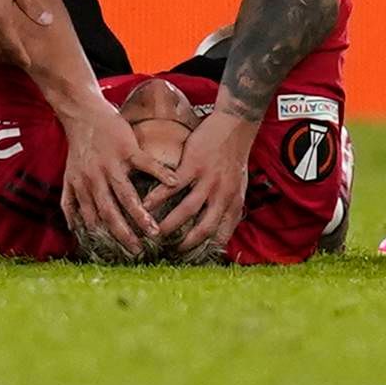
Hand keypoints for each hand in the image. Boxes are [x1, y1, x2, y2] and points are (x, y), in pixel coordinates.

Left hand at [59, 97, 165, 258]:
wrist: (83, 114)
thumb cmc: (79, 149)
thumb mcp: (69, 177)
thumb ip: (70, 203)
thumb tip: (74, 230)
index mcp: (82, 188)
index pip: (94, 219)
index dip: (105, 238)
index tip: (119, 254)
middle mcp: (95, 179)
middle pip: (109, 211)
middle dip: (123, 233)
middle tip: (138, 250)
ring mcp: (111, 163)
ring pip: (126, 193)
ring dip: (140, 214)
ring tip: (155, 230)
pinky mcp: (125, 148)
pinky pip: (145, 162)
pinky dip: (158, 173)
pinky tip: (173, 184)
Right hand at [149, 107, 253, 260]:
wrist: (234, 127)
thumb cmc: (235, 158)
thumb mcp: (240, 187)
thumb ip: (231, 209)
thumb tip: (223, 233)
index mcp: (233, 203)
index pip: (221, 234)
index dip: (206, 248)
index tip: (190, 257)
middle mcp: (221, 195)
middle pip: (203, 228)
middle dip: (185, 243)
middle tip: (169, 251)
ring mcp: (207, 181)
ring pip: (186, 209)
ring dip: (169, 223)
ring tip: (154, 232)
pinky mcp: (193, 165)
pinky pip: (173, 186)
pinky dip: (158, 196)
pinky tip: (146, 204)